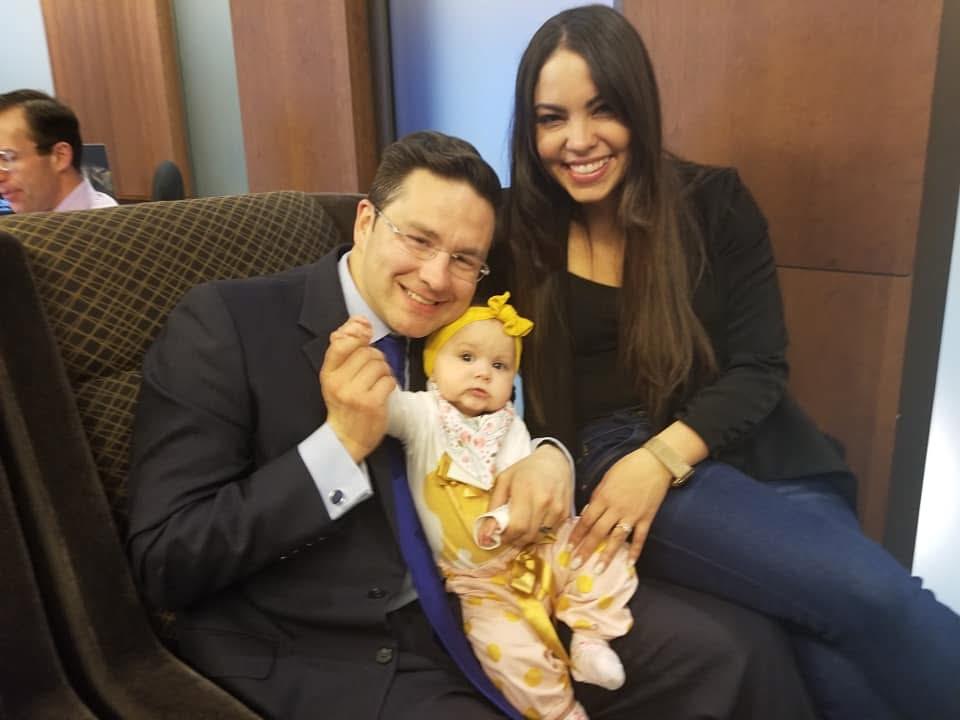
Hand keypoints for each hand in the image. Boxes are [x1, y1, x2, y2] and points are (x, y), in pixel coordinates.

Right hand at [320, 317, 395, 461]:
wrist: (346, 438)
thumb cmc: (344, 404)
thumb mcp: (336, 377)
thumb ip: (345, 350)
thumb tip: (359, 320)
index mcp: (328, 373)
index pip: (341, 343)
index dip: (357, 334)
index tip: (365, 334)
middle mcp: (338, 382)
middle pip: (366, 352)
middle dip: (376, 357)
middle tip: (374, 370)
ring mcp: (355, 394)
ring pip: (379, 365)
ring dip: (384, 371)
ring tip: (379, 381)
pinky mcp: (371, 404)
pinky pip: (388, 380)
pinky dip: (390, 383)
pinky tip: (384, 391)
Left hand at [487, 444, 571, 546]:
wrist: (555, 460)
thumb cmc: (526, 470)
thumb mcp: (504, 480)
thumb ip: (494, 505)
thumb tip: (485, 533)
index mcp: (525, 490)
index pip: (517, 526)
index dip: (507, 536)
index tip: (501, 535)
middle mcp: (544, 501)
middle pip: (528, 535)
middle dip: (516, 539)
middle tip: (510, 533)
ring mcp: (557, 508)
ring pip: (540, 537)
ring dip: (528, 537)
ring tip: (523, 525)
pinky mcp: (565, 513)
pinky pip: (550, 532)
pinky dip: (540, 531)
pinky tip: (536, 520)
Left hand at [567, 448, 670, 570]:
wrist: (655, 463)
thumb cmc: (628, 467)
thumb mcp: (606, 478)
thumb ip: (597, 496)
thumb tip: (587, 512)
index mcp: (603, 497)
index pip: (586, 520)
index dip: (576, 535)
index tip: (567, 548)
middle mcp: (616, 509)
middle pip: (598, 533)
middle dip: (585, 550)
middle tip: (576, 565)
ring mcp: (632, 515)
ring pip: (617, 539)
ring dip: (606, 556)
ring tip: (598, 570)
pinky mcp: (646, 518)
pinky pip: (640, 538)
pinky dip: (635, 551)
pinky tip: (629, 564)